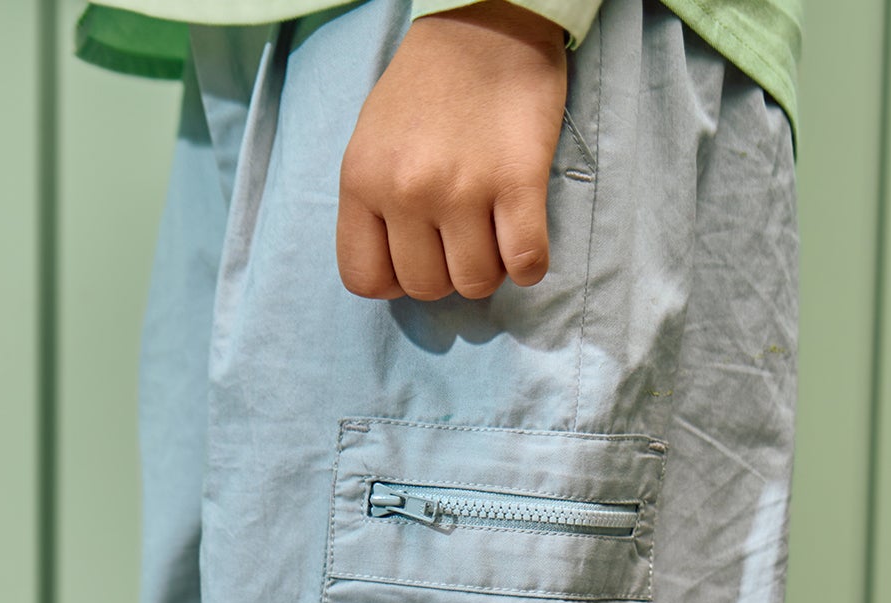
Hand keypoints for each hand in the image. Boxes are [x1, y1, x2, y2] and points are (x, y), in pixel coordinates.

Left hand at [337, 1, 568, 301]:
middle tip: (462, 234)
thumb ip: (374, 207)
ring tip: (493, 229)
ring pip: (476, 283)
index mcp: (361, 179)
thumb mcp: (372, 143)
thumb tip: (398, 274)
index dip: (396, 279)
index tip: (418, 254)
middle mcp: (406, 189)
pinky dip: (529, 264)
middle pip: (426, 288)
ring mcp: (462, 188)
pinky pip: (526, 264)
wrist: (484, 23)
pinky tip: (524, 236)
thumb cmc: (427, 88)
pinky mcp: (517, 181)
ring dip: (491, 267)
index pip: (365, 279)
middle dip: (447, 272)